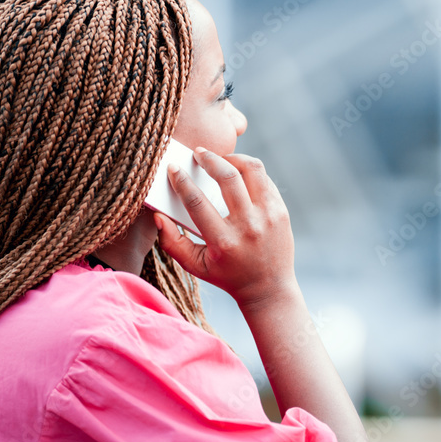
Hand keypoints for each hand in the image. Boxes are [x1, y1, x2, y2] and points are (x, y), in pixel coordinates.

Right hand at [154, 147, 296, 308]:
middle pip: (228, 177)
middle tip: (199, 153)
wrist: (268, 288)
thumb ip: (172, 242)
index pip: (197, 202)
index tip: (173, 168)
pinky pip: (265, 180)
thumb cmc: (227, 276)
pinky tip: (238, 173)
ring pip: (252, 169)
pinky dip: (249, 172)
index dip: (182, 181)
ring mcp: (268, 216)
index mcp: (223, 241)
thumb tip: (159, 215)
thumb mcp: (195, 266)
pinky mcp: (281, 211)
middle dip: (209, 159)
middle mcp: (248, 226)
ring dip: (234, 158)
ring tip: (221, 158)